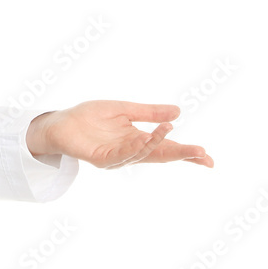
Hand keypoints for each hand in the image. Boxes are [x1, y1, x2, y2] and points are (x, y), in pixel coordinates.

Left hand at [26, 101, 212, 168]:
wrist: (61, 122)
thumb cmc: (90, 117)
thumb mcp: (124, 110)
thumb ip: (149, 113)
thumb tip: (178, 113)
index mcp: (138, 140)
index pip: (166, 148)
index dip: (186, 153)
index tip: (207, 157)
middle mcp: (130, 151)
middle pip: (160, 156)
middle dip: (181, 156)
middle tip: (202, 155)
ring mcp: (116, 157)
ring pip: (142, 155)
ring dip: (155, 144)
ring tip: (167, 132)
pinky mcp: (100, 158)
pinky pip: (120, 155)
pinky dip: (133, 149)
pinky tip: (143, 139)